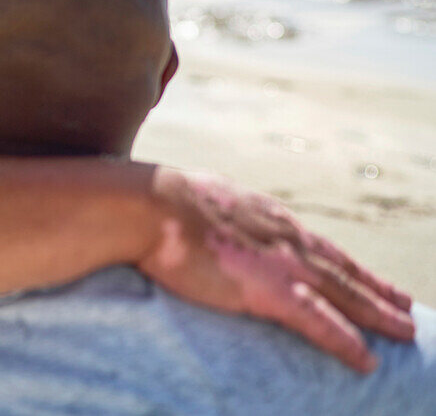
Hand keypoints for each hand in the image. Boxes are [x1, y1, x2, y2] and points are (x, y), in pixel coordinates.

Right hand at [139, 169, 414, 373]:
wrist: (150, 204)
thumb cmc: (157, 200)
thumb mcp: (196, 195)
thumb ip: (213, 209)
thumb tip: (201, 210)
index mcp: (265, 215)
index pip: (315, 243)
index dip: (343, 261)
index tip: (364, 273)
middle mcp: (284, 237)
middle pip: (342, 268)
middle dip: (376, 288)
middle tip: (404, 305)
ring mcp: (282, 264)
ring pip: (345, 294)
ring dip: (378, 313)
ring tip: (405, 330)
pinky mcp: (270, 290)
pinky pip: (320, 323)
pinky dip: (346, 341)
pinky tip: (367, 360)